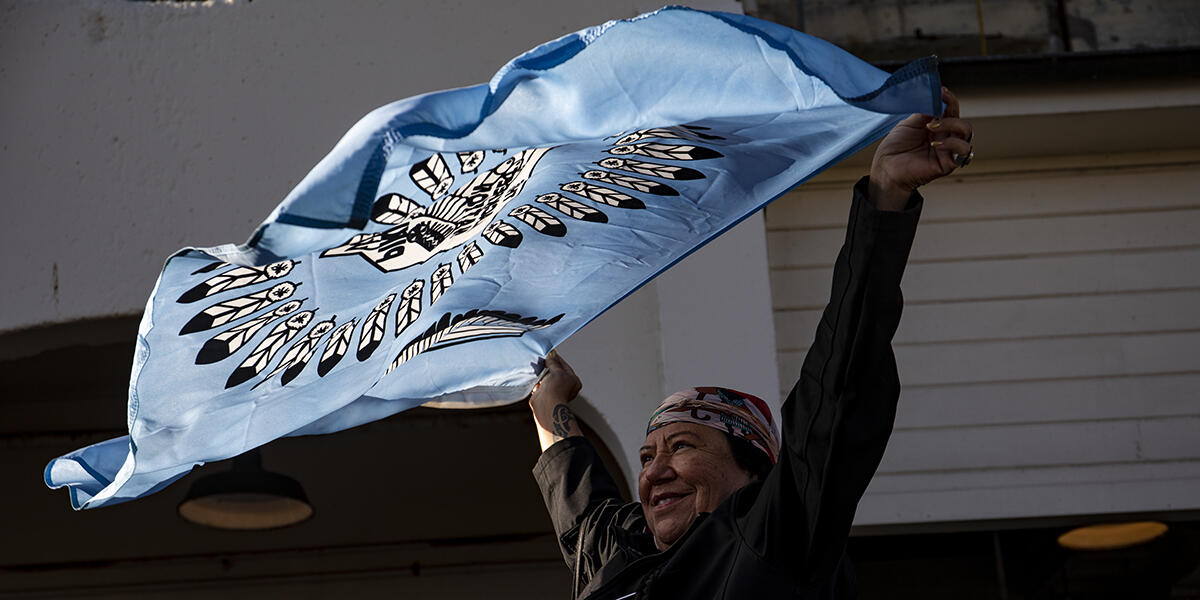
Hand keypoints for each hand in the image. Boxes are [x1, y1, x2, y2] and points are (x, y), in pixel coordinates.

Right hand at [529, 350, 582, 450]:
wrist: (546, 405)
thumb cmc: (556, 389)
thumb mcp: (557, 371)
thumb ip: (553, 363)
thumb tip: (550, 356)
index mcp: (573, 381)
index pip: (565, 366)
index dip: (557, 358)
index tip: (550, 353)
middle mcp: (565, 386)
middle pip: (556, 372)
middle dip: (548, 366)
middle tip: (542, 358)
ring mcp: (555, 391)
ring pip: (547, 378)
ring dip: (542, 373)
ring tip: (537, 366)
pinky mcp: (544, 395)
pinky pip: (540, 385)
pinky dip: (537, 381)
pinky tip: (534, 377)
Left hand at [869, 87, 973, 210]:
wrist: (886, 168)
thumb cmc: (895, 148)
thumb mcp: (909, 123)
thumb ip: (924, 113)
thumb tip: (937, 100)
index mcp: (937, 127)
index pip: (951, 110)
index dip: (949, 100)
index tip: (942, 91)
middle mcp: (945, 137)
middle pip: (962, 119)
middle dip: (952, 110)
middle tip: (936, 110)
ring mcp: (948, 150)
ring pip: (967, 133)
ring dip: (952, 125)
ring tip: (931, 127)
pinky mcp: (948, 163)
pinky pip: (962, 150)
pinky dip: (951, 143)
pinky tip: (934, 144)